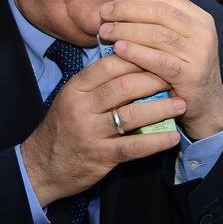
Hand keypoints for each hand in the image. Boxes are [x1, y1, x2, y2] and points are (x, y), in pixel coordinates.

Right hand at [22, 54, 185, 207]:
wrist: (40, 167)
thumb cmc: (64, 128)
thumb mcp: (73, 98)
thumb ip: (99, 82)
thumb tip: (136, 63)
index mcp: (76, 88)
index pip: (110, 64)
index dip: (138, 58)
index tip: (159, 56)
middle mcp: (81, 108)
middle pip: (124, 86)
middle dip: (155, 81)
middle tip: (176, 78)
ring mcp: (90, 133)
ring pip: (131, 115)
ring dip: (161, 109)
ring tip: (181, 104)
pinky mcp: (100, 156)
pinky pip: (133, 146)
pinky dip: (156, 141)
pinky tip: (172, 137)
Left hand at [99, 0, 222, 139]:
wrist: (205, 104)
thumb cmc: (181, 69)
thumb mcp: (175, 41)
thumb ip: (154, 23)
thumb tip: (117, 6)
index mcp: (200, 19)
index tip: (112, 4)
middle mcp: (204, 33)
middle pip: (161, 12)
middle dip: (128, 11)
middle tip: (104, 15)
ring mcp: (200, 54)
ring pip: (158, 34)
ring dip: (127, 30)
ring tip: (105, 32)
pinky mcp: (192, 75)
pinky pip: (159, 60)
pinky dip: (136, 52)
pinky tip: (119, 49)